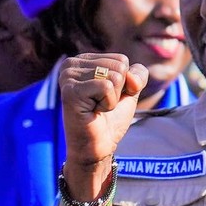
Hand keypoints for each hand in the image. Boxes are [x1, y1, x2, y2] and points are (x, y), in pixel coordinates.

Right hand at [60, 53, 147, 168]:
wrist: (99, 146)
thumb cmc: (111, 117)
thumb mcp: (130, 89)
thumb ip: (138, 73)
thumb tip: (130, 77)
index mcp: (83, 60)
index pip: (122, 59)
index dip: (124, 83)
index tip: (106, 96)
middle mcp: (70, 64)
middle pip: (119, 65)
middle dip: (119, 90)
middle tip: (101, 105)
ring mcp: (68, 77)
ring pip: (115, 76)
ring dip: (113, 98)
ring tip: (96, 108)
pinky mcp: (70, 92)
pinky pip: (107, 87)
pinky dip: (108, 103)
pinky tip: (93, 112)